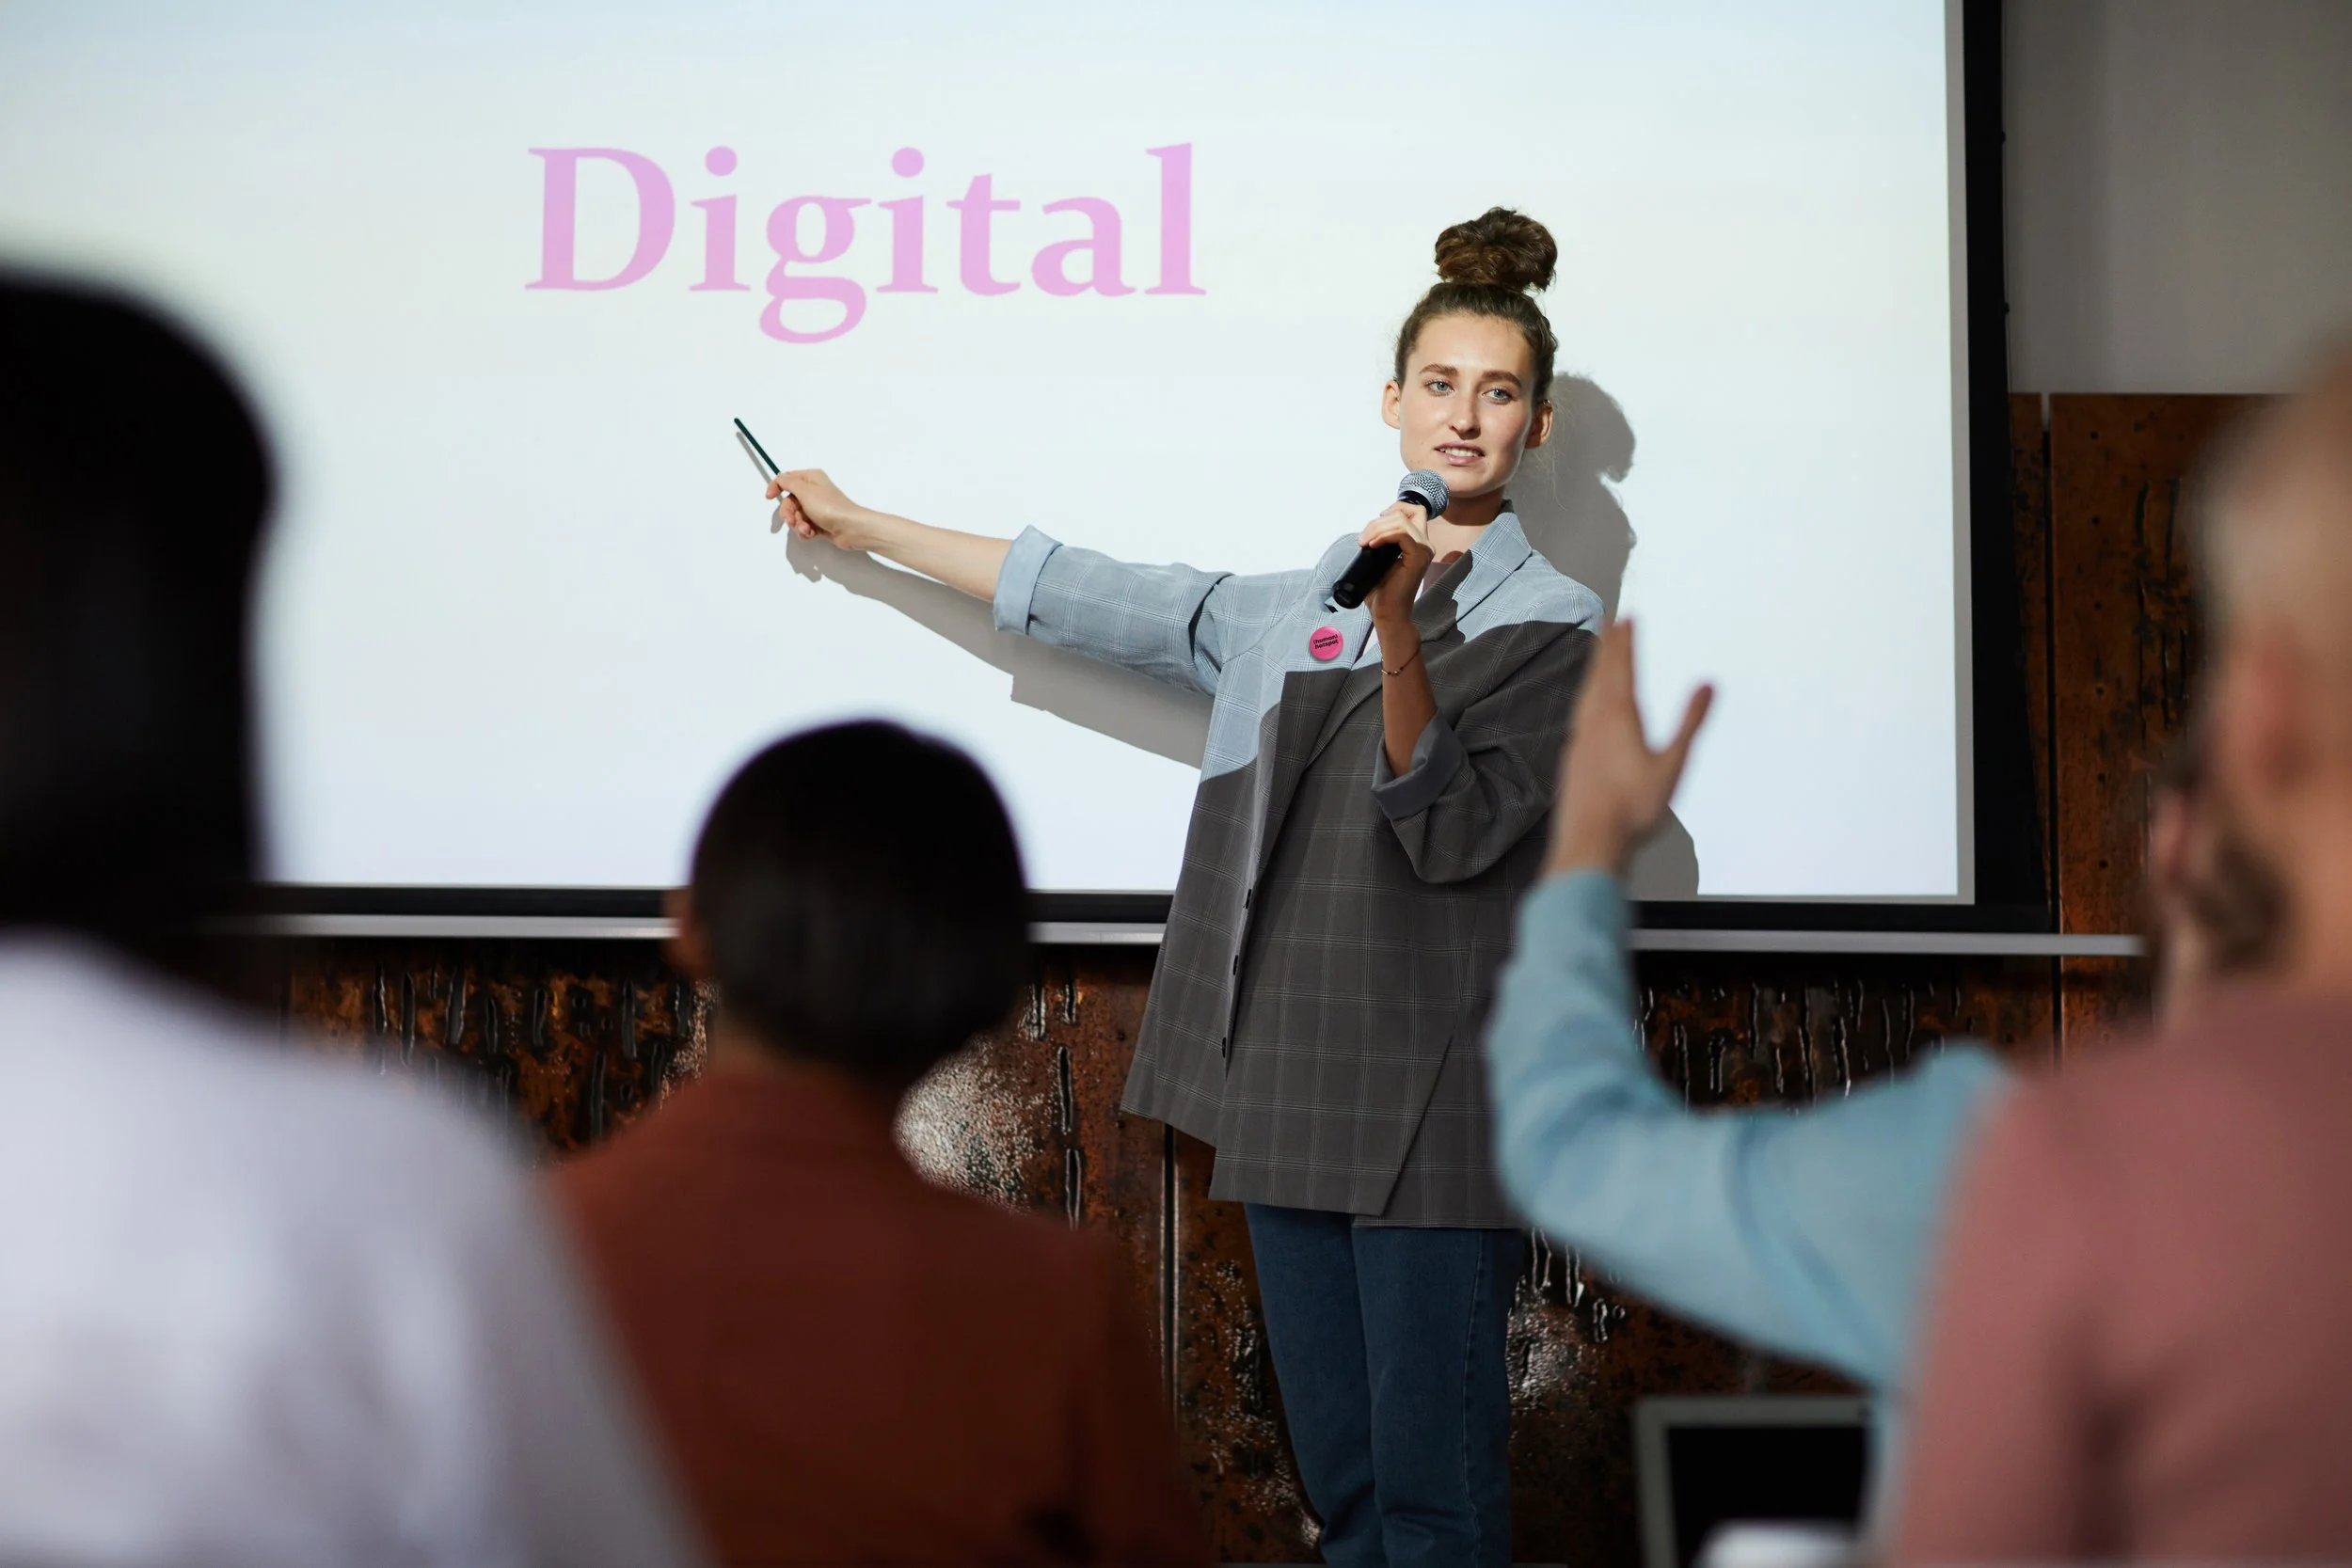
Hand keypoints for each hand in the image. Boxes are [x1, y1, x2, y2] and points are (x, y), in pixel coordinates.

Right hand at [766, 468, 888, 551]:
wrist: (850, 528)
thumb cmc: (829, 507)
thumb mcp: (805, 491)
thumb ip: (788, 482)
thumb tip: (780, 477)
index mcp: (811, 478)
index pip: (787, 479)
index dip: (776, 487)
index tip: (769, 497)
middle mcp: (813, 491)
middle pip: (789, 501)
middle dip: (789, 513)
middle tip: (792, 520)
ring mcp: (816, 508)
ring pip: (796, 516)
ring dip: (798, 524)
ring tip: (807, 529)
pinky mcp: (819, 522)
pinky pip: (804, 526)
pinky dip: (805, 531)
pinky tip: (812, 533)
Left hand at [1356, 501, 1434, 630]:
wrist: (1387, 612)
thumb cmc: (1381, 591)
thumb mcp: (1379, 559)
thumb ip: (1381, 542)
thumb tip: (1369, 529)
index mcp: (1418, 543)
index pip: (1415, 511)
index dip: (1395, 508)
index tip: (1376, 521)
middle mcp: (1425, 544)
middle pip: (1405, 513)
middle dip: (1378, 521)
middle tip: (1362, 539)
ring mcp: (1424, 550)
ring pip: (1401, 522)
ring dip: (1377, 528)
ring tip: (1363, 543)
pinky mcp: (1418, 558)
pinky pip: (1402, 534)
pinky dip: (1384, 535)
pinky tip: (1372, 545)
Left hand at [1547, 620, 1713, 877]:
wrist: (1590, 840)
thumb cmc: (1633, 808)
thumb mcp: (1672, 765)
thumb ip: (1690, 724)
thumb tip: (1706, 687)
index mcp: (1619, 718)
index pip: (1622, 669)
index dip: (1625, 642)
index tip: (1626, 618)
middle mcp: (1594, 722)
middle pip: (1600, 675)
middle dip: (1607, 647)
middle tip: (1609, 624)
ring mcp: (1579, 739)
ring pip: (1586, 693)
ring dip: (1594, 670)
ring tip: (1598, 656)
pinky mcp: (1573, 757)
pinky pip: (1579, 714)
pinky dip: (1586, 697)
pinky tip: (1588, 707)